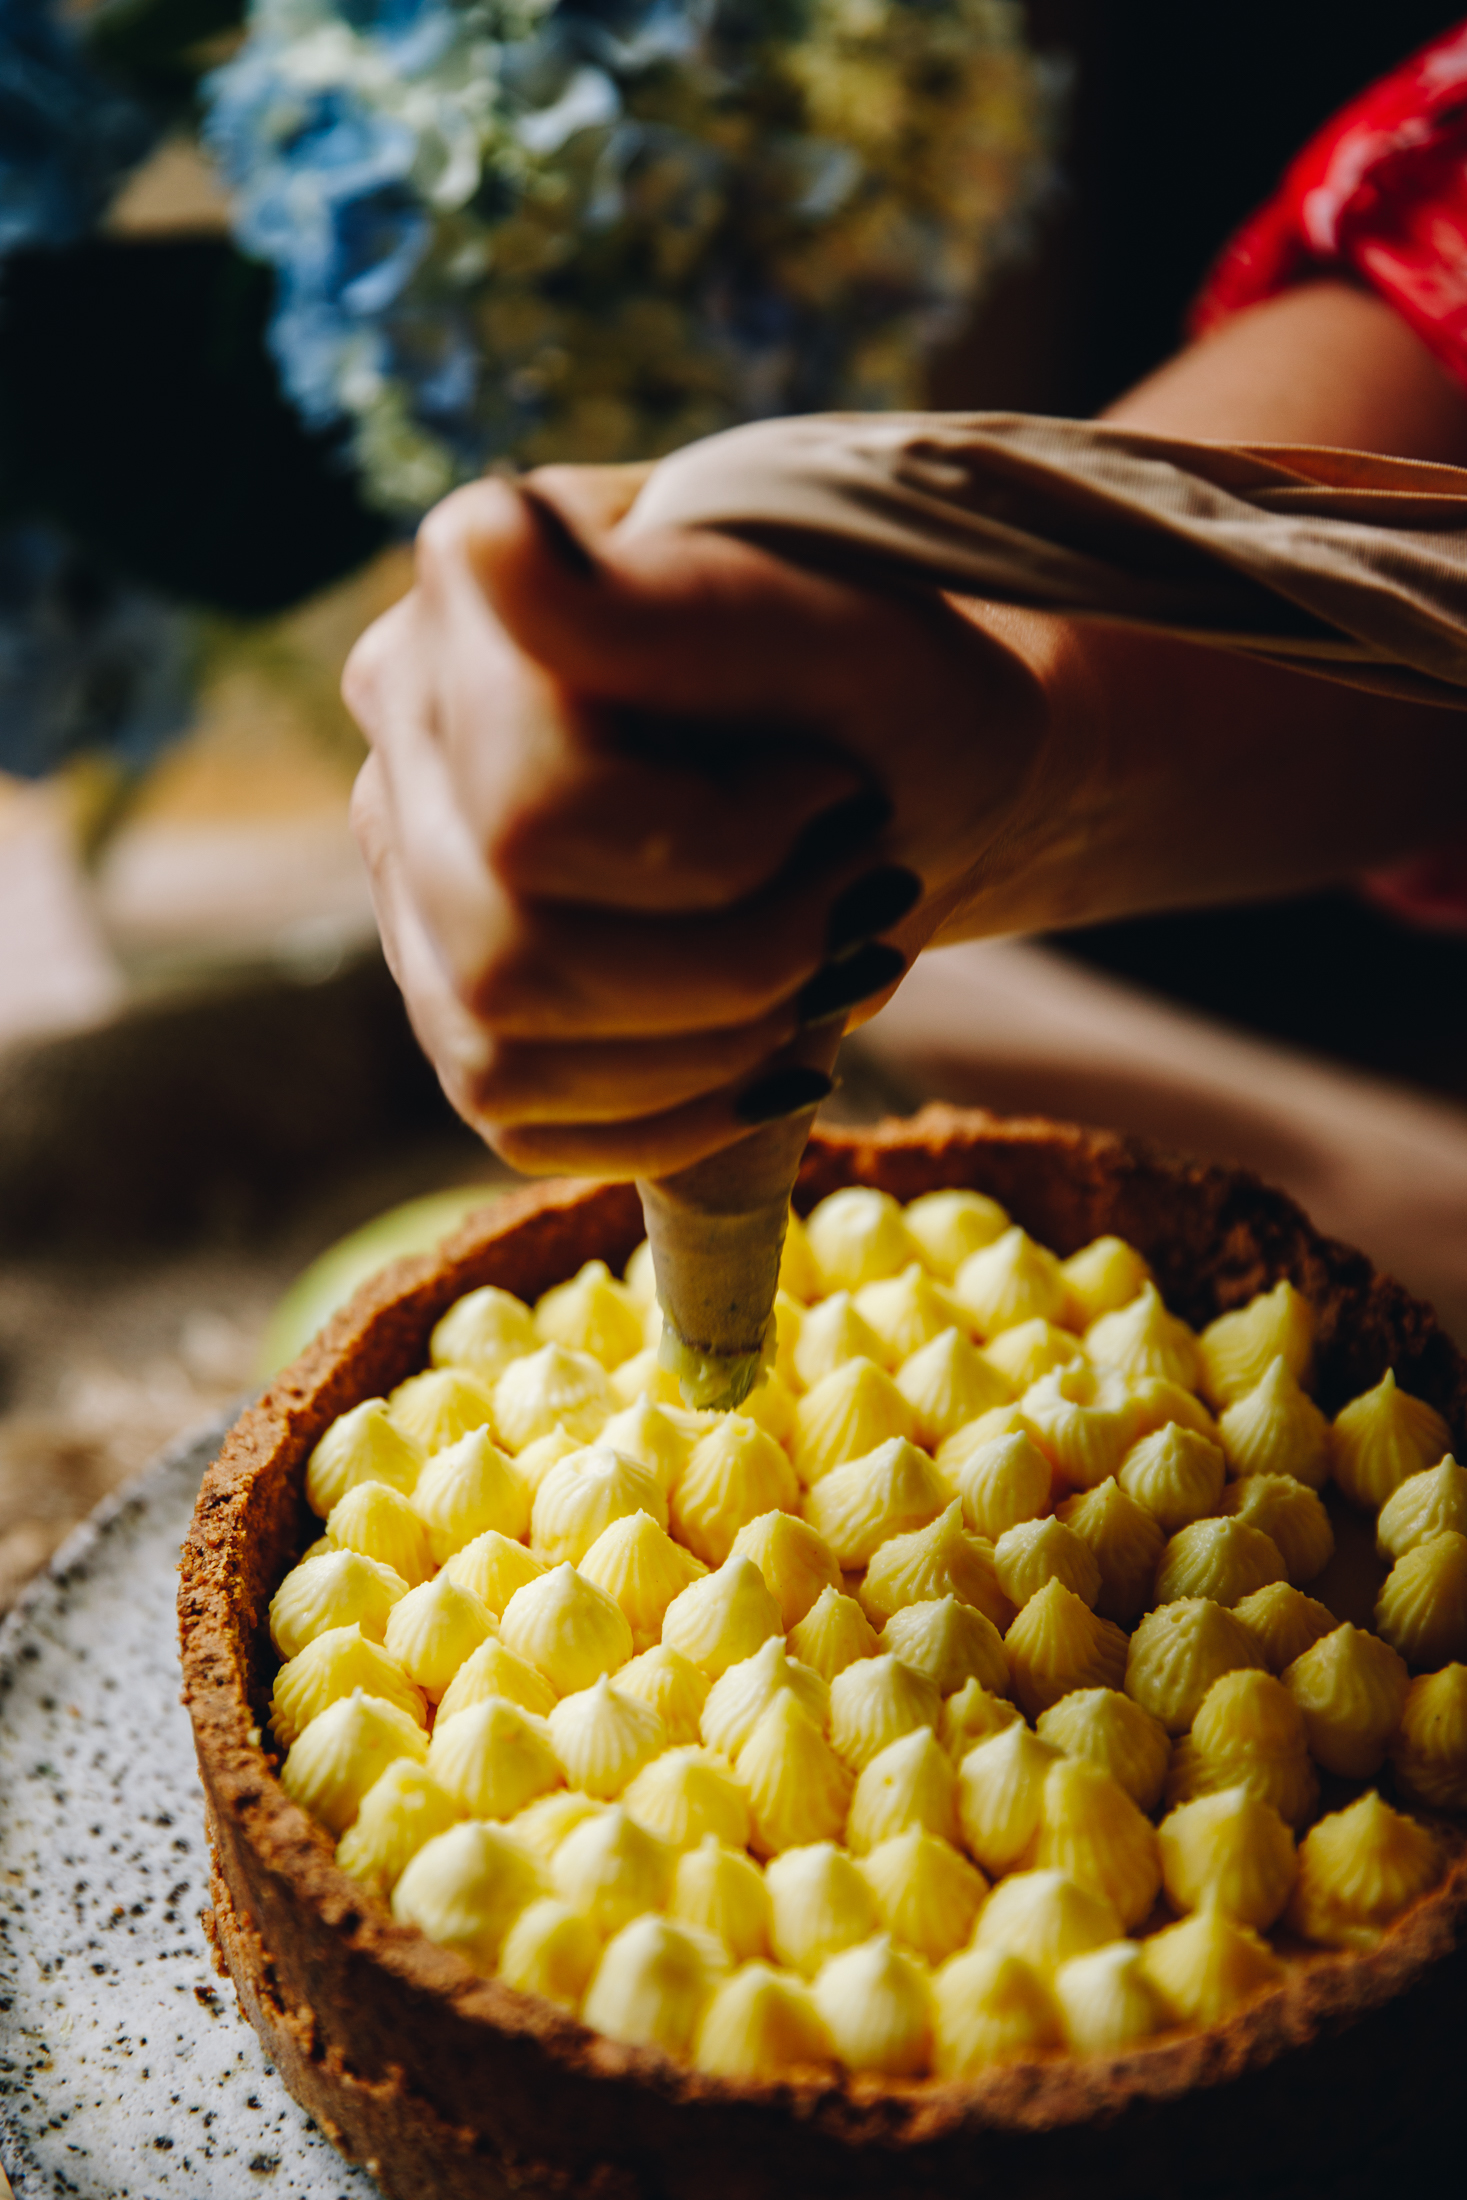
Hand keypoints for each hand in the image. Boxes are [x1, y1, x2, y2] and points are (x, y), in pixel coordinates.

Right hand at [343, 462, 1056, 1179]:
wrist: (926, 773)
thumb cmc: (889, 679)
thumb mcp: (824, 624)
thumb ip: (655, 605)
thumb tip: (485, 535)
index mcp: (470, 614)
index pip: (537, 810)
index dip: (717, 840)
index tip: (832, 785)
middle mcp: (404, 752)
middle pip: (513, 951)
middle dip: (737, 953)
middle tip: (859, 893)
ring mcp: (416, 894)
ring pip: (504, 1048)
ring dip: (716, 1039)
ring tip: (826, 962)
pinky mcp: (465, 1017)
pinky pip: (517, 1120)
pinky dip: (677, 1113)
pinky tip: (776, 1058)